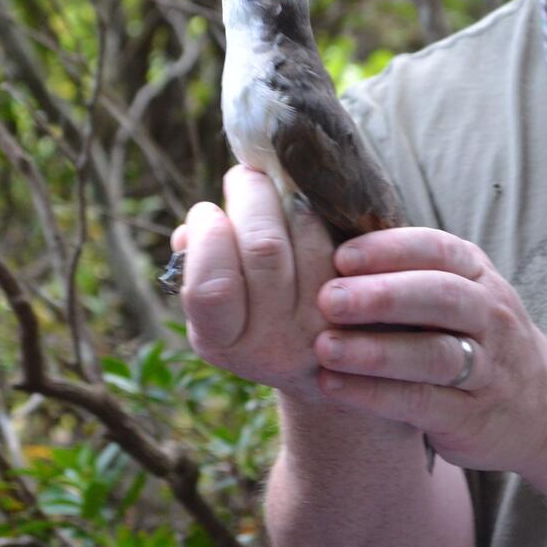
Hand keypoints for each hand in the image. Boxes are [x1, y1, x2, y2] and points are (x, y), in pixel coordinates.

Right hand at [172, 165, 335, 401]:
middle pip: (264, 248)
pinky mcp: (357, 307)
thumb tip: (190, 230)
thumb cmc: (254, 321)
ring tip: (276, 184)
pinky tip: (305, 202)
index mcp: (222, 341)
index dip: (207, 236)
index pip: (212, 287)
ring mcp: (320, 326)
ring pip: (305, 236)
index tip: (205, 211)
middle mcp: (272, 343)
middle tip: (244, 176)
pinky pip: (337, 241)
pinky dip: (317, 213)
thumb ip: (197, 269)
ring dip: (287, 197)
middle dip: (251, 196)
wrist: (322, 370)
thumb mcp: (216, 311)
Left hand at [311, 228, 546, 471]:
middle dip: (382, 296)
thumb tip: (323, 239)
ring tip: (323, 347)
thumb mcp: (459, 294)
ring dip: (374, 351)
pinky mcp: (473, 417)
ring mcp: (488, 369)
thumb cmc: (475, 338)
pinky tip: (332, 387)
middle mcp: (489, 316)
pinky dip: (374, 395)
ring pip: (434, 355)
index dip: (388, 250)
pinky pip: (422, 402)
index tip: (340, 256)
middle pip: (440, 297)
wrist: (544, 409)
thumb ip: (408, 272)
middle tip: (327, 299)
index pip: (437, 250)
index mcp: (477, 275)